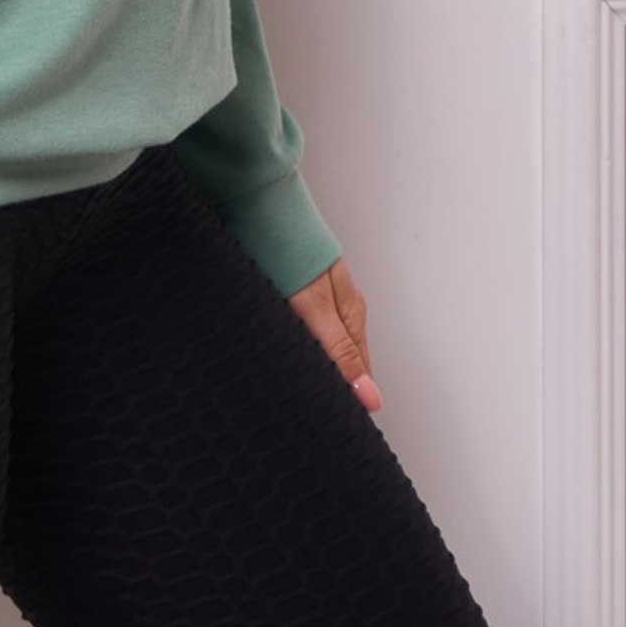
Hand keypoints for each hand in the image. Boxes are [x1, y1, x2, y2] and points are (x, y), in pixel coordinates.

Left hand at [285, 256, 381, 412]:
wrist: (254, 198)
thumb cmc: (288, 244)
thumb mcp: (315, 307)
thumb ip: (339, 352)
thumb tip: (370, 399)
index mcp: (350, 313)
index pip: (359, 373)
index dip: (349, 401)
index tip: (335, 427)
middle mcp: (335, 306)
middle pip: (339, 361)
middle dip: (327, 387)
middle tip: (309, 418)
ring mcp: (313, 297)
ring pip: (316, 346)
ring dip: (305, 366)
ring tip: (290, 392)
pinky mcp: (289, 289)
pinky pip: (295, 330)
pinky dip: (288, 346)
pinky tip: (273, 354)